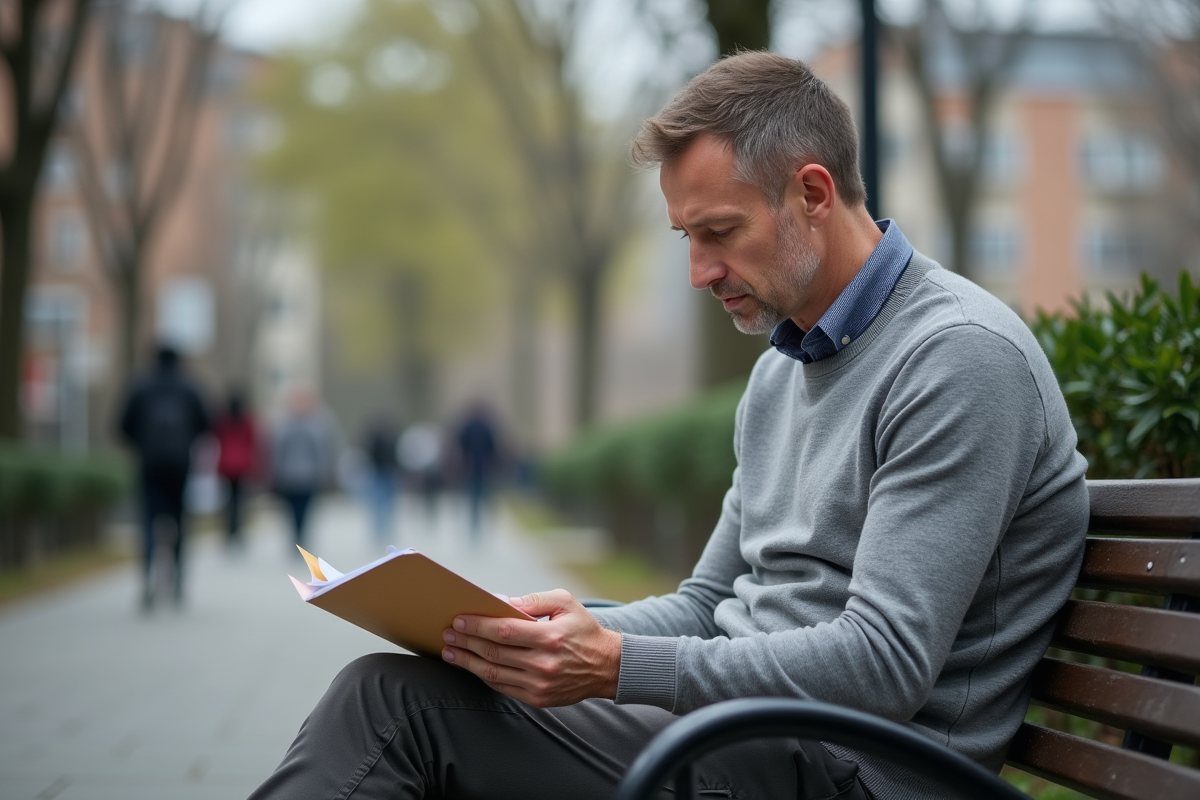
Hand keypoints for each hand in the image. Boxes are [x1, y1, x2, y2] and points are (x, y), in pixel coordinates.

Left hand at [441, 589, 621, 707]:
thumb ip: (535, 600)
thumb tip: (503, 602)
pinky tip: (472, 666)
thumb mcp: (566, 603)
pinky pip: (503, 687)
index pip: (504, 631)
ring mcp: (539, 684)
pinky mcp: (538, 698)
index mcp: (550, 637)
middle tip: (447, 634)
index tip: (459, 620)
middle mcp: (543, 663)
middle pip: (493, 652)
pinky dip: (484, 676)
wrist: (607, 667)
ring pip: (493, 673)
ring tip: (450, 652)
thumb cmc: (584, 630)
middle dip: (466, 642)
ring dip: (467, 662)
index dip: (478, 626)